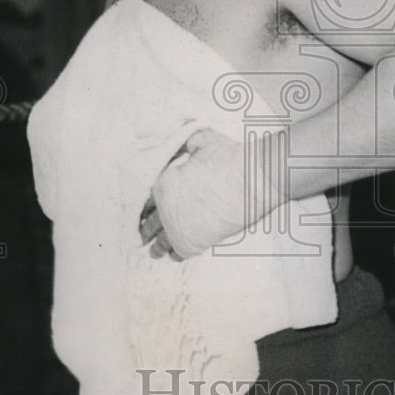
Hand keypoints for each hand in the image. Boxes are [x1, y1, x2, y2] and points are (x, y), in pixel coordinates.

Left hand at [139, 128, 247, 259]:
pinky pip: (178, 252)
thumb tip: (182, 139)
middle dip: (144, 228)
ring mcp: (179, 227)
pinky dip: (175, 254)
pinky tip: (172, 255)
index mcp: (164, 183)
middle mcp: (166, 207)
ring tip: (152, 250)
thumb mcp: (202, 140)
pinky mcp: (195, 242)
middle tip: (140, 235)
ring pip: (160, 240)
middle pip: (149, 223)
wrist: (254, 179)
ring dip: (156, 245)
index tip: (143, 212)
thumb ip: (186, 143)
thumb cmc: (230, 157)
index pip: (146, 200)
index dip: (144, 207)